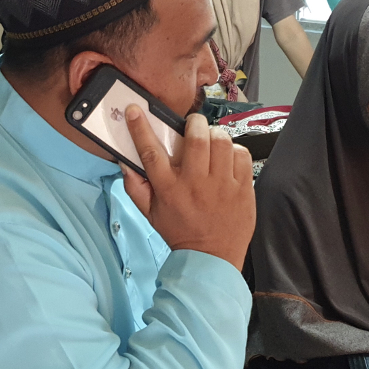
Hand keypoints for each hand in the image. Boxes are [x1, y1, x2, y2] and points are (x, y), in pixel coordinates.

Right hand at [121, 108, 254, 269]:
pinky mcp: (242, 189)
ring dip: (216, 135)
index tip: (135, 110)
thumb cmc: (180, 233)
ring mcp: (221, 185)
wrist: (211, 259)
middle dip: (194, 122)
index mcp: (169, 188)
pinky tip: (228, 159)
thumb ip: (136, 188)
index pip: (151, 151)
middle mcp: (195, 183)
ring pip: (222, 142)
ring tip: (213, 141)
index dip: (140, 127)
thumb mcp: (151, 214)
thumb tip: (125, 164)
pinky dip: (235, 151)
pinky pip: (241, 155)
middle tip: (194, 125)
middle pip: (196, 138)